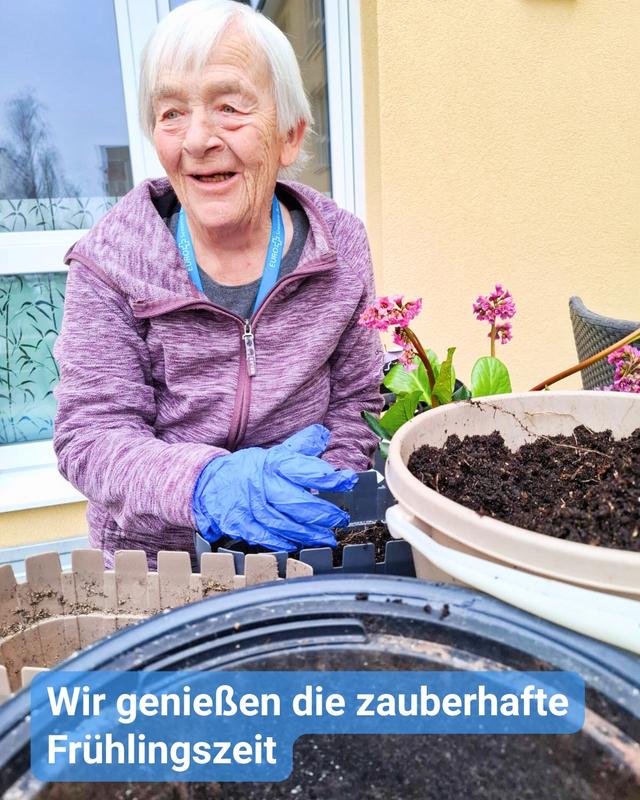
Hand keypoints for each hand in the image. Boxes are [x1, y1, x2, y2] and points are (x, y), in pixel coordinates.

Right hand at [192, 424, 357, 550]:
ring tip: (328, 538)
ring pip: (286, 524)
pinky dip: (286, 543)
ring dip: (311, 534)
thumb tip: (324, 434)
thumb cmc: (250, 469)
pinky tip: (300, 544)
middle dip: (324, 513)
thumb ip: (302, 446)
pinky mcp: (243, 525)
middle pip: (299, 503)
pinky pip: (268, 538)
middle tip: (341, 518)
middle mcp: (264, 486)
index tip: (347, 480)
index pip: (306, 469)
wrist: (211, 484)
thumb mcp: (276, 452)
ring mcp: (252, 508)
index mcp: (274, 464)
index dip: (329, 477)